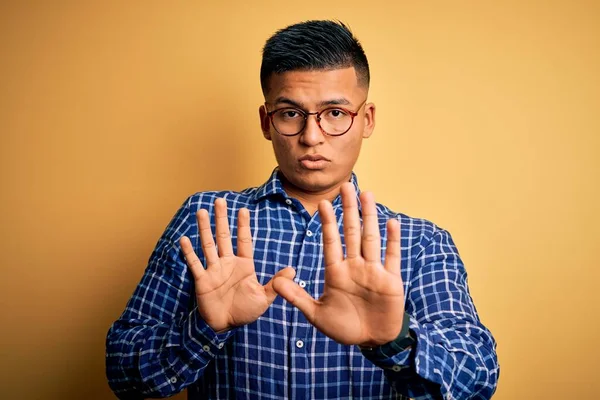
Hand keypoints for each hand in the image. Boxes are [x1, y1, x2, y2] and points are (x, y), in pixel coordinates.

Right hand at [180, 198, 294, 332]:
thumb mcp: (263, 298)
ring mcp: (214, 270)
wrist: (226, 326)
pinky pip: (195, 264)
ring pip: (208, 244)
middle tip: (220, 201)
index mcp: (243, 265)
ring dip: (204, 228)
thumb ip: (275, 284)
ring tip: (200, 211)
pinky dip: (189, 252)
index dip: (243, 226)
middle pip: (223, 236)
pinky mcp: (202, 280)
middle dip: (222, 219)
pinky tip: (184, 239)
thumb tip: (292, 270)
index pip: (244, 241)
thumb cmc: (245, 311)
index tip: (243, 209)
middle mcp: (228, 263)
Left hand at [273, 183, 404, 346]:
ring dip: (369, 216)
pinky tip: (391, 222)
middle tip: (346, 186)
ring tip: (367, 194)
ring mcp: (373, 271)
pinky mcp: (390, 280)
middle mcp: (355, 266)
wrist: (371, 342)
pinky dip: (392, 240)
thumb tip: (276, 281)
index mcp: (336, 272)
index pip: (331, 241)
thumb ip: (297, 297)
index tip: (323, 203)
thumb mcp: (316, 314)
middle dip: (348, 210)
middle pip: (351, 232)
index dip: (328, 223)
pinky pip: (391, 256)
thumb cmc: (345, 328)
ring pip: (371, 238)